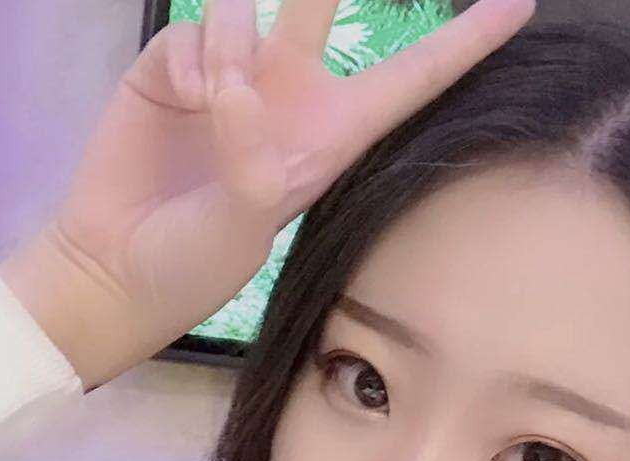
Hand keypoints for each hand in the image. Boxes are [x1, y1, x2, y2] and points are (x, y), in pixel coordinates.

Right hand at [26, 0, 535, 382]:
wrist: (110, 265)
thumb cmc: (192, 265)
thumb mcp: (242, 229)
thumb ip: (250, 158)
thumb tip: (236, 81)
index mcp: (329, 138)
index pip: (409, 80)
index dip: (463, 41)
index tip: (519, 2)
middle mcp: (287, 93)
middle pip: (327, 2)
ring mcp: (231, 71)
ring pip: (247, 9)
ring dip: (232, 44)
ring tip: (210, 106)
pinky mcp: (176, 61)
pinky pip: (195, 29)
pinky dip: (190, 61)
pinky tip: (179, 99)